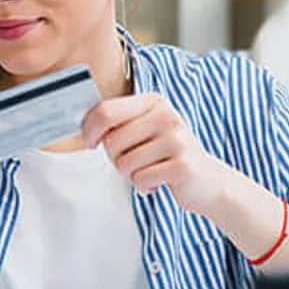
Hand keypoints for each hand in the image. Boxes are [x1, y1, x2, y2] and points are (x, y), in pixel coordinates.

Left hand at [81, 93, 228, 213]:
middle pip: (111, 141)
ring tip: (150, 170)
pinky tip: (160, 180)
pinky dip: (144, 185)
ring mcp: (177, 140)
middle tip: (135, 161)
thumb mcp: (142, 130)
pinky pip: (140, 179)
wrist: (208, 180)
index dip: (89, 130)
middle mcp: (166, 116)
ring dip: (131, 174)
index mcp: (153, 102)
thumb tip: (81, 127)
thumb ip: (116, 123)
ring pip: (124, 163)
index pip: (105, 111)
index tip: (91, 142)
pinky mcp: (183, 165)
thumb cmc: (166, 155)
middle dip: (115, 158)